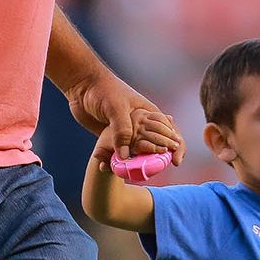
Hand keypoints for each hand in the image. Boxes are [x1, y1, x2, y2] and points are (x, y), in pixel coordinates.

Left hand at [67, 74, 184, 165]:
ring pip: (135, 154)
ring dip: (132, 165)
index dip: (177, 148)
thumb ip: (123, 130)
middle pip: (156, 147)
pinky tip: (105, 167)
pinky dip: (113, 163)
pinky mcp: (111, 138)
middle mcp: (141, 125)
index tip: (174, 162)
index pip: (171, 133)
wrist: (82, 85)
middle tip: (149, 172)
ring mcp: (126, 132)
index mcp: (149, 114)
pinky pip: (116, 154)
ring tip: (126, 174)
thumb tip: (126, 156)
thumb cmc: (103, 90)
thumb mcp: (116, 108)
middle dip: (155, 162)